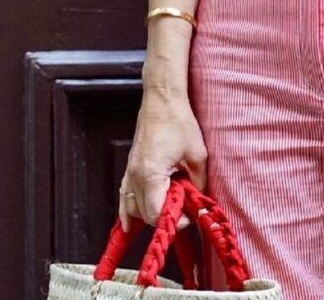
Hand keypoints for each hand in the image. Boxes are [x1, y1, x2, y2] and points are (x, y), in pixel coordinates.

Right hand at [118, 89, 207, 233]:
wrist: (162, 99)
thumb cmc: (179, 122)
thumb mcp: (197, 154)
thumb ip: (198, 182)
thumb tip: (200, 201)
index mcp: (151, 175)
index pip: (157, 214)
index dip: (175, 221)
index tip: (190, 216)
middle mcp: (135, 176)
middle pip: (144, 215)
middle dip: (164, 218)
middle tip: (184, 212)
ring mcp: (130, 172)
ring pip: (132, 208)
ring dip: (149, 215)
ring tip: (168, 208)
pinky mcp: (130, 166)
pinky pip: (124, 196)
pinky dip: (127, 211)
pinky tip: (129, 223)